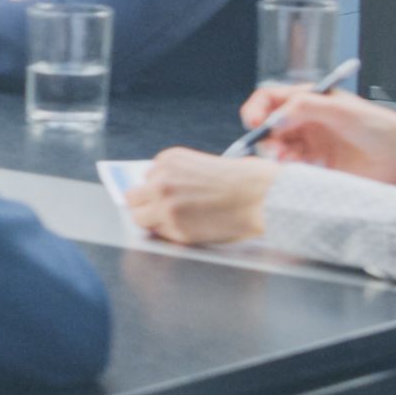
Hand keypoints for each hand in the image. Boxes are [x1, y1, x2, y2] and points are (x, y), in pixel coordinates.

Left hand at [123, 148, 275, 247]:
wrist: (261, 197)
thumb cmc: (244, 179)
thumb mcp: (202, 164)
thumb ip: (178, 175)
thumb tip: (163, 191)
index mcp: (168, 160)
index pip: (147, 177)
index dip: (158, 189)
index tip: (169, 195)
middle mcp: (161, 181)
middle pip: (133, 197)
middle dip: (146, 204)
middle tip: (161, 211)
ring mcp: (165, 206)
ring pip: (139, 218)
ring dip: (153, 220)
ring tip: (174, 222)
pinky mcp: (175, 228)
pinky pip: (160, 234)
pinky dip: (170, 234)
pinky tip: (190, 227)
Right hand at [240, 84, 395, 186]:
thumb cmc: (377, 127)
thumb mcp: (339, 110)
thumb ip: (304, 108)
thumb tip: (273, 119)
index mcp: (310, 100)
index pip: (270, 99)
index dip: (256, 110)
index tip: (253, 124)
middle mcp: (306, 121)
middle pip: (268, 126)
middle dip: (265, 137)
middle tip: (274, 149)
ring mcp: (309, 144)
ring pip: (276, 148)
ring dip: (275, 154)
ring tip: (286, 161)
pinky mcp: (315, 166)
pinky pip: (289, 167)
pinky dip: (286, 169)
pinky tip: (297, 169)